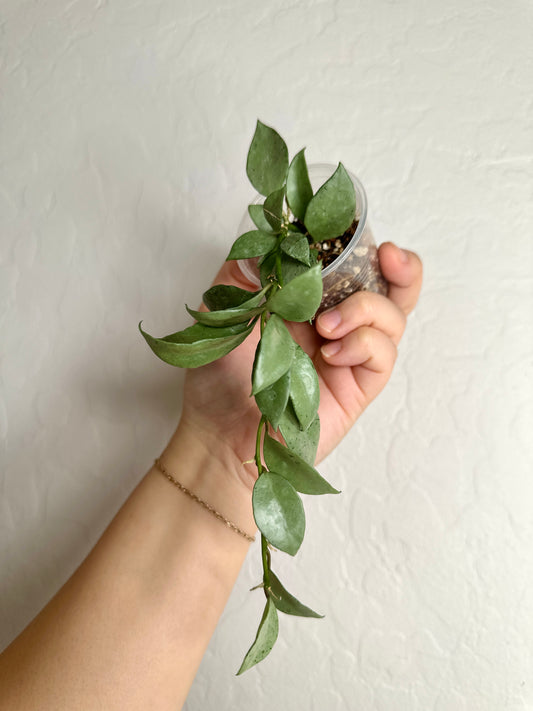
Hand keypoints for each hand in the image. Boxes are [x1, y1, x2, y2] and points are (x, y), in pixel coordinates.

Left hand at [175, 242, 421, 489]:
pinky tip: (333, 352)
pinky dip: (365, 342)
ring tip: (327, 326)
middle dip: (400, 268)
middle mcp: (335, 324)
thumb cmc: (219, 377)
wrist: (221, 435)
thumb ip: (247, 270)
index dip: (362, 246)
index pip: (349, 265)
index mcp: (306, 301)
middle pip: (388, 288)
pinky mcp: (358, 385)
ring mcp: (349, 354)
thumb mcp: (223, 310)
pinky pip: (384, 353)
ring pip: (393, 316)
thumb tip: (274, 234)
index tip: (357, 229)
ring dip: (367, 309)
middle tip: (390, 255)